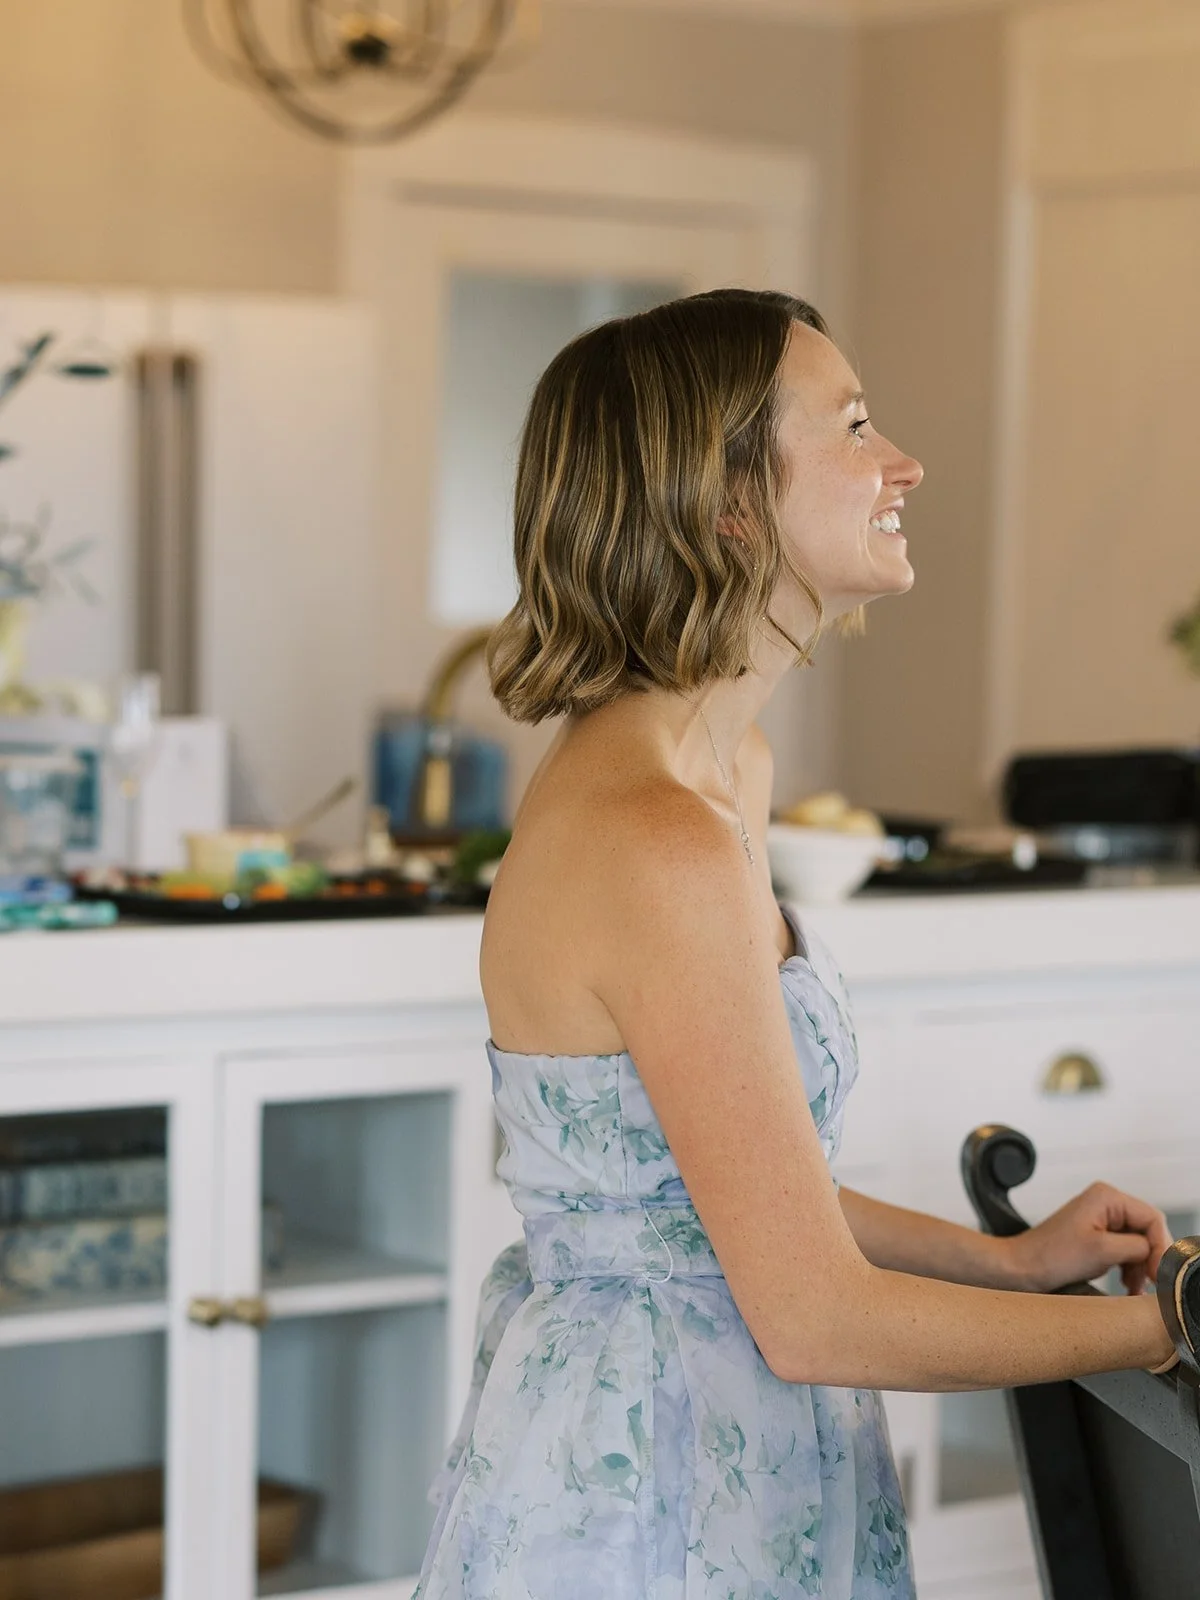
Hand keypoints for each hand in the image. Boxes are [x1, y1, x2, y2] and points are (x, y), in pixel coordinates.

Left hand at [1006, 1182, 1172, 1295]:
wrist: (1022, 1268)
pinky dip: (1128, 1269)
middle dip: (1150, 1259)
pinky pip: (1124, 1251)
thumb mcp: (1103, 1251)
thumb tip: (1158, 1252)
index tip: (1158, 1274)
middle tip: (1150, 1284)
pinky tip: (1126, 1285)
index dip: (1160, 1247)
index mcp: (1107, 1197)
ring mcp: (1101, 1219)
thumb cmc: (1052, 1256)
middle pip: (1147, 1231)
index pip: (1152, 1218)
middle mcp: (1106, 1203)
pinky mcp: (1096, 1236)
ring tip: (1133, 1289)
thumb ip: (1138, 1247)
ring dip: (1139, 1268)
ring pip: (1138, 1244)